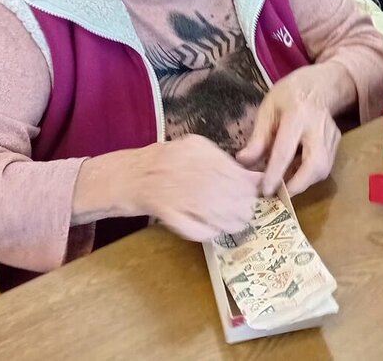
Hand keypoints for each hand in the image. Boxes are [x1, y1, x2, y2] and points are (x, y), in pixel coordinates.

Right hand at [114, 136, 261, 241]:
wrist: (127, 175)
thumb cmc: (165, 162)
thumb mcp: (194, 150)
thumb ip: (222, 162)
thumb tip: (255, 179)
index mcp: (197, 151)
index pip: (237, 175)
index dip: (250, 190)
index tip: (254, 197)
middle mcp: (187, 168)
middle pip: (230, 196)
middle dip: (244, 208)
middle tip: (247, 215)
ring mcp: (176, 191)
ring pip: (217, 213)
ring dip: (232, 223)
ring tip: (237, 225)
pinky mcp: (166, 211)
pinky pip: (196, 228)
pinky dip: (210, 232)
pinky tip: (216, 232)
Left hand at [236, 65, 348, 196]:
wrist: (318, 85)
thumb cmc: (288, 96)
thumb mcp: (268, 109)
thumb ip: (258, 137)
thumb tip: (243, 161)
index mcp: (297, 115)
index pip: (286, 149)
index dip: (275, 173)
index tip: (265, 191)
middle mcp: (318, 127)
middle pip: (316, 164)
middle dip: (299, 185)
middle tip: (280, 196)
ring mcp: (332, 136)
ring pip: (323, 169)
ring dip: (303, 182)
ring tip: (285, 183)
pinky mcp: (337, 143)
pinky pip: (324, 166)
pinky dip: (309, 175)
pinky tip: (296, 172)